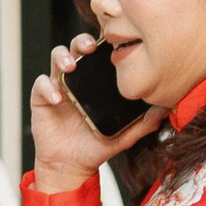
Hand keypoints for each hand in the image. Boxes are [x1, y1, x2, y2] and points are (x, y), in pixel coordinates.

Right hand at [29, 34, 160, 193]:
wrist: (71, 166)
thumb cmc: (95, 147)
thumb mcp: (123, 136)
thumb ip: (143, 124)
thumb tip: (164, 110)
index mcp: (96, 82)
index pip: (100, 54)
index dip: (104, 41)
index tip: (113, 39)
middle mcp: (77, 79)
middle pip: (77, 47)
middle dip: (82, 41)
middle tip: (90, 46)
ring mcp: (59, 86)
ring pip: (56, 57)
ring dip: (62, 56)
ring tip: (70, 66)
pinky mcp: (41, 98)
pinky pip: (41, 84)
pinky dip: (47, 87)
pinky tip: (57, 98)